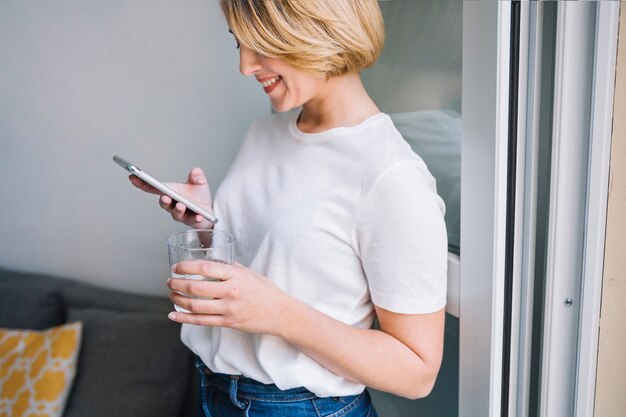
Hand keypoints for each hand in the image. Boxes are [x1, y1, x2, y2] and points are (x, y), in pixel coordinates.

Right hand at [129, 167, 213, 228]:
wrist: (208, 212)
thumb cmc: (198, 197)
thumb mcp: (199, 184)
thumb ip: (197, 177)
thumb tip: (196, 171)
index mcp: (171, 192)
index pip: (154, 188)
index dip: (142, 183)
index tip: (132, 177)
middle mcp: (172, 204)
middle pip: (164, 203)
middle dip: (163, 200)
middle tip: (165, 197)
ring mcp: (180, 214)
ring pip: (176, 213)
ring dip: (177, 210)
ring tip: (181, 205)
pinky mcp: (191, 221)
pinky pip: (192, 220)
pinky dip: (195, 218)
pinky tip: (199, 216)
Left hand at [166, 260, 290, 334]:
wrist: (281, 313)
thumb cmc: (266, 291)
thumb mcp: (250, 273)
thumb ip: (232, 268)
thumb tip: (215, 263)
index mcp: (236, 276)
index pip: (206, 268)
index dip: (187, 267)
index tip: (177, 267)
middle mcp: (231, 292)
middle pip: (196, 287)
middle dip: (177, 283)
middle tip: (169, 281)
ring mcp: (229, 309)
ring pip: (195, 305)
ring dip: (178, 299)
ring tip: (171, 294)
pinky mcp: (228, 323)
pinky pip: (201, 321)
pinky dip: (184, 318)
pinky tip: (174, 315)